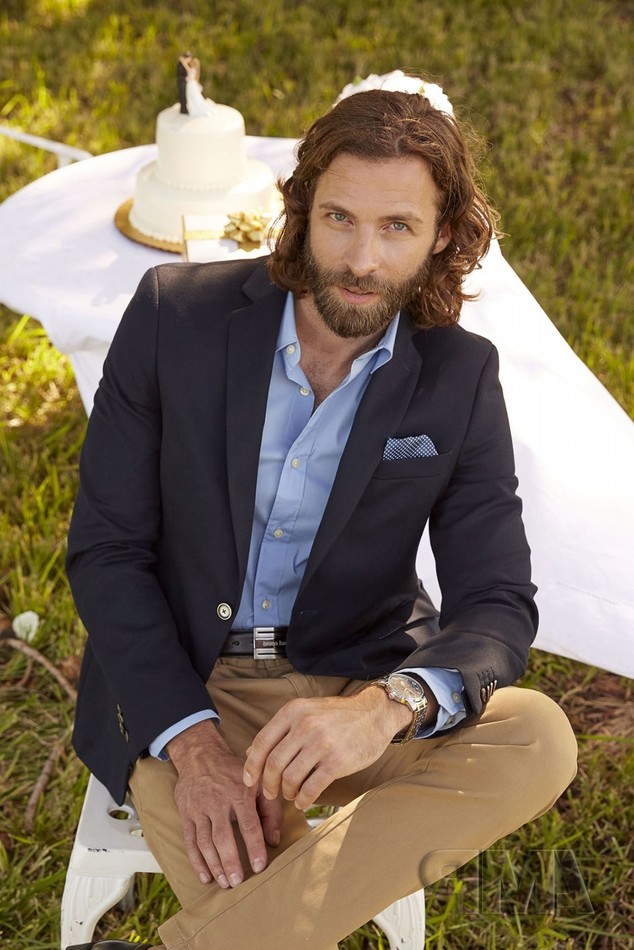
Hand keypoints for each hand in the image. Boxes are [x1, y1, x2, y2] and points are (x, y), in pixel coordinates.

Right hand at [167, 720, 282, 888]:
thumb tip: (274, 840)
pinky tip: (205, 876)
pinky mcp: (187, 814)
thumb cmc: (234, 773)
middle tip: (238, 882)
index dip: (254, 846)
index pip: (248, 823)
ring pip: (205, 841)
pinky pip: (190, 841)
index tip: (259, 867)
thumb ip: (270, 810)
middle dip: (231, 861)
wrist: (201, 756)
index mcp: (239, 793)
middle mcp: (218, 802)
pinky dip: (196, 861)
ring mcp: (200, 809)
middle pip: (223, 836)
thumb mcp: (258, 783)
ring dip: (214, 865)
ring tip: (225, 882)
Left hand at [242, 686, 411, 810]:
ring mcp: (321, 743)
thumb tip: (250, 753)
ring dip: (287, 792)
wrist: (376, 713)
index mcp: (294, 710)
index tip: (249, 780)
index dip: (252, 765)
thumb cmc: (338, 715)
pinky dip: (303, 799)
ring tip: (291, 795)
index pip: (262, 742)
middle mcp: (305, 725)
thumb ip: (280, 730)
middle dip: (268, 784)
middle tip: (269, 793)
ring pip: (290, 778)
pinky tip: (304, 801)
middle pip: (273, 763)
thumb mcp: (306, 712)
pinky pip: (311, 788)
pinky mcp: (337, 762)